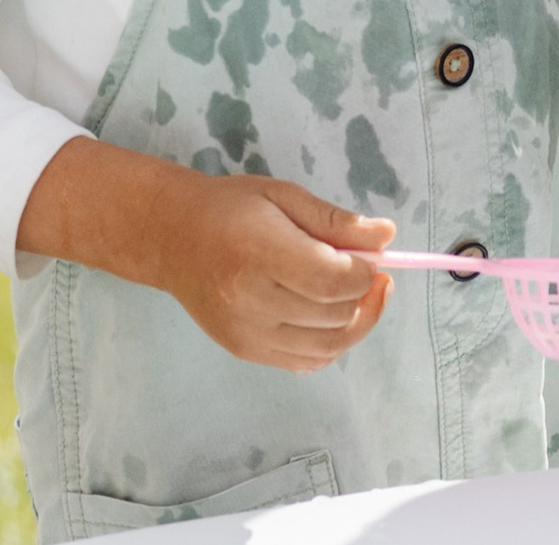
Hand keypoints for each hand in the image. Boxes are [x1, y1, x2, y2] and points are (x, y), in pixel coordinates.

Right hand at [151, 173, 396, 370]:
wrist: (172, 238)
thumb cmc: (231, 208)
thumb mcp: (285, 197)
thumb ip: (337, 220)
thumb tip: (387, 237)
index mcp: (260, 254)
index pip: (333, 281)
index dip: (365, 272)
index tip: (370, 256)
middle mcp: (250, 301)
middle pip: (334, 314)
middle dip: (363, 294)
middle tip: (365, 271)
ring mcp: (246, 333)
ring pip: (327, 346)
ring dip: (353, 321)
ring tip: (353, 294)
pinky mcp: (244, 351)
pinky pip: (306, 362)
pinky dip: (330, 343)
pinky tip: (330, 316)